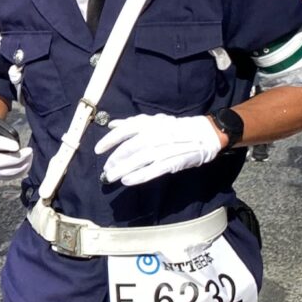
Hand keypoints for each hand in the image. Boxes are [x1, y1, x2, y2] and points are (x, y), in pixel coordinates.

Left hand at [95, 114, 221, 185]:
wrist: (204, 135)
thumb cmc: (176, 128)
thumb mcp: (155, 121)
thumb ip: (133, 124)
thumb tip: (111, 124)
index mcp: (151, 122)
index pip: (126, 129)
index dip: (110, 139)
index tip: (97, 150)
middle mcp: (156, 133)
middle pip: (131, 147)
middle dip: (115, 159)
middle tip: (106, 169)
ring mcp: (165, 148)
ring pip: (139, 159)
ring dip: (123, 169)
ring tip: (111, 177)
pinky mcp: (173, 161)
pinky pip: (153, 170)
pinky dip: (139, 176)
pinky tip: (127, 181)